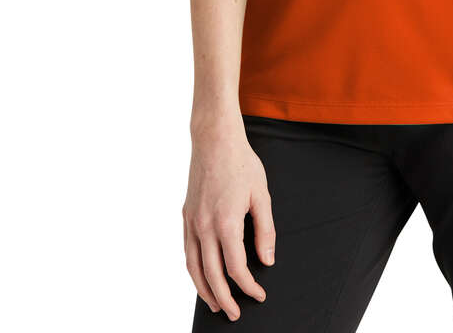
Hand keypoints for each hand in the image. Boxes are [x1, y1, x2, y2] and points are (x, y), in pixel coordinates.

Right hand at [183, 125, 275, 319]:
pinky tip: (201, 275)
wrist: (215, 139)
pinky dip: (193, 269)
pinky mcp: (185, 215)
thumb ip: (265, 230)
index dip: (248, 287)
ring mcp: (191, 222)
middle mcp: (204, 226)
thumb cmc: (241, 163)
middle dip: (224, 299)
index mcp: (226, 223)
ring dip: (203, 290)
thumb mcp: (261, 195)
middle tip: (234, 314)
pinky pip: (186, 250)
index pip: (236, 268)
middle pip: (212, 275)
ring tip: (216, 304)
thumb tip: (267, 260)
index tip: (259, 294)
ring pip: (193, 267)